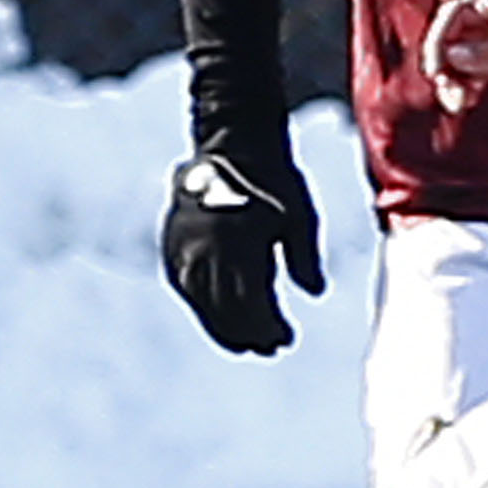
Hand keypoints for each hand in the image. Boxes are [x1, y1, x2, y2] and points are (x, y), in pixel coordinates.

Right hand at [162, 135, 322, 354]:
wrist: (234, 140)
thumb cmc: (275, 178)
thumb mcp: (299, 216)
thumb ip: (305, 258)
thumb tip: (314, 294)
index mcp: (238, 244)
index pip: (250, 304)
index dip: (268, 328)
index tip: (286, 340)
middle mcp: (205, 249)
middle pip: (224, 309)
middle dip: (247, 333)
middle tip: (269, 348)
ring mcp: (184, 246)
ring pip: (200, 302)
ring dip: (222, 325)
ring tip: (245, 341)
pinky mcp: (173, 241)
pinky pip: (185, 286)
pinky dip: (202, 305)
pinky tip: (220, 315)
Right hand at [427, 0, 487, 111]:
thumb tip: (453, 53)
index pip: (456, 9)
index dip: (441, 35)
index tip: (441, 64)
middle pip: (447, 32)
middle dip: (438, 58)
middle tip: (443, 84)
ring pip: (453, 56)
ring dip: (446, 77)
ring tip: (455, 102)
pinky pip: (467, 74)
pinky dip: (458, 87)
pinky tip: (462, 104)